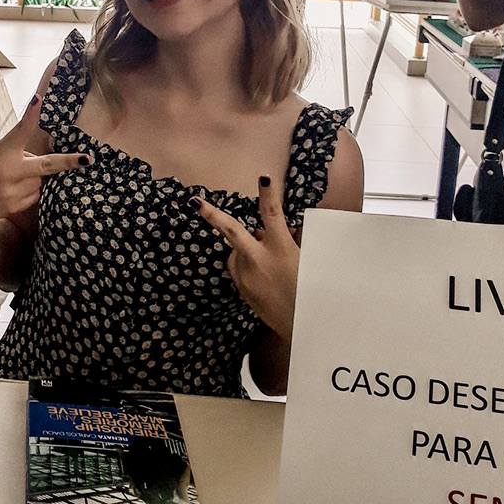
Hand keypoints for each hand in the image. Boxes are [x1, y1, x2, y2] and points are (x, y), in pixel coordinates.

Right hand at [0, 94, 90, 222]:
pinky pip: (35, 196)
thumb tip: (42, 160)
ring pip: (40, 181)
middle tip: (86, 160)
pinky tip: (11, 190)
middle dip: (68, 162)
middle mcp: (8, 173)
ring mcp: (12, 192)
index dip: (30, 115)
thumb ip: (15, 153)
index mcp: (0, 153)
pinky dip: (29, 190)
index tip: (38, 100)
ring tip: (10, 179)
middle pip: (45, 166)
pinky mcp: (14, 207)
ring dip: (34, 177)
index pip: (18, 131)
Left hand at [190, 175, 298, 338]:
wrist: (302, 326)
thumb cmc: (310, 290)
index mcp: (281, 250)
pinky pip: (238, 267)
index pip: (273, 215)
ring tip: (272, 266)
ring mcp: (247, 275)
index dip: (269, 194)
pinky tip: (265, 278)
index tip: (264, 177)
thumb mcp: (304, 260)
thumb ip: (287, 241)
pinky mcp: (241, 288)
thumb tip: (276, 227)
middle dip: (211, 214)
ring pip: (238, 250)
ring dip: (248, 248)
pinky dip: (247, 264)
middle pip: (232, 230)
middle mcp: (259, 260)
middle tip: (193, 201)